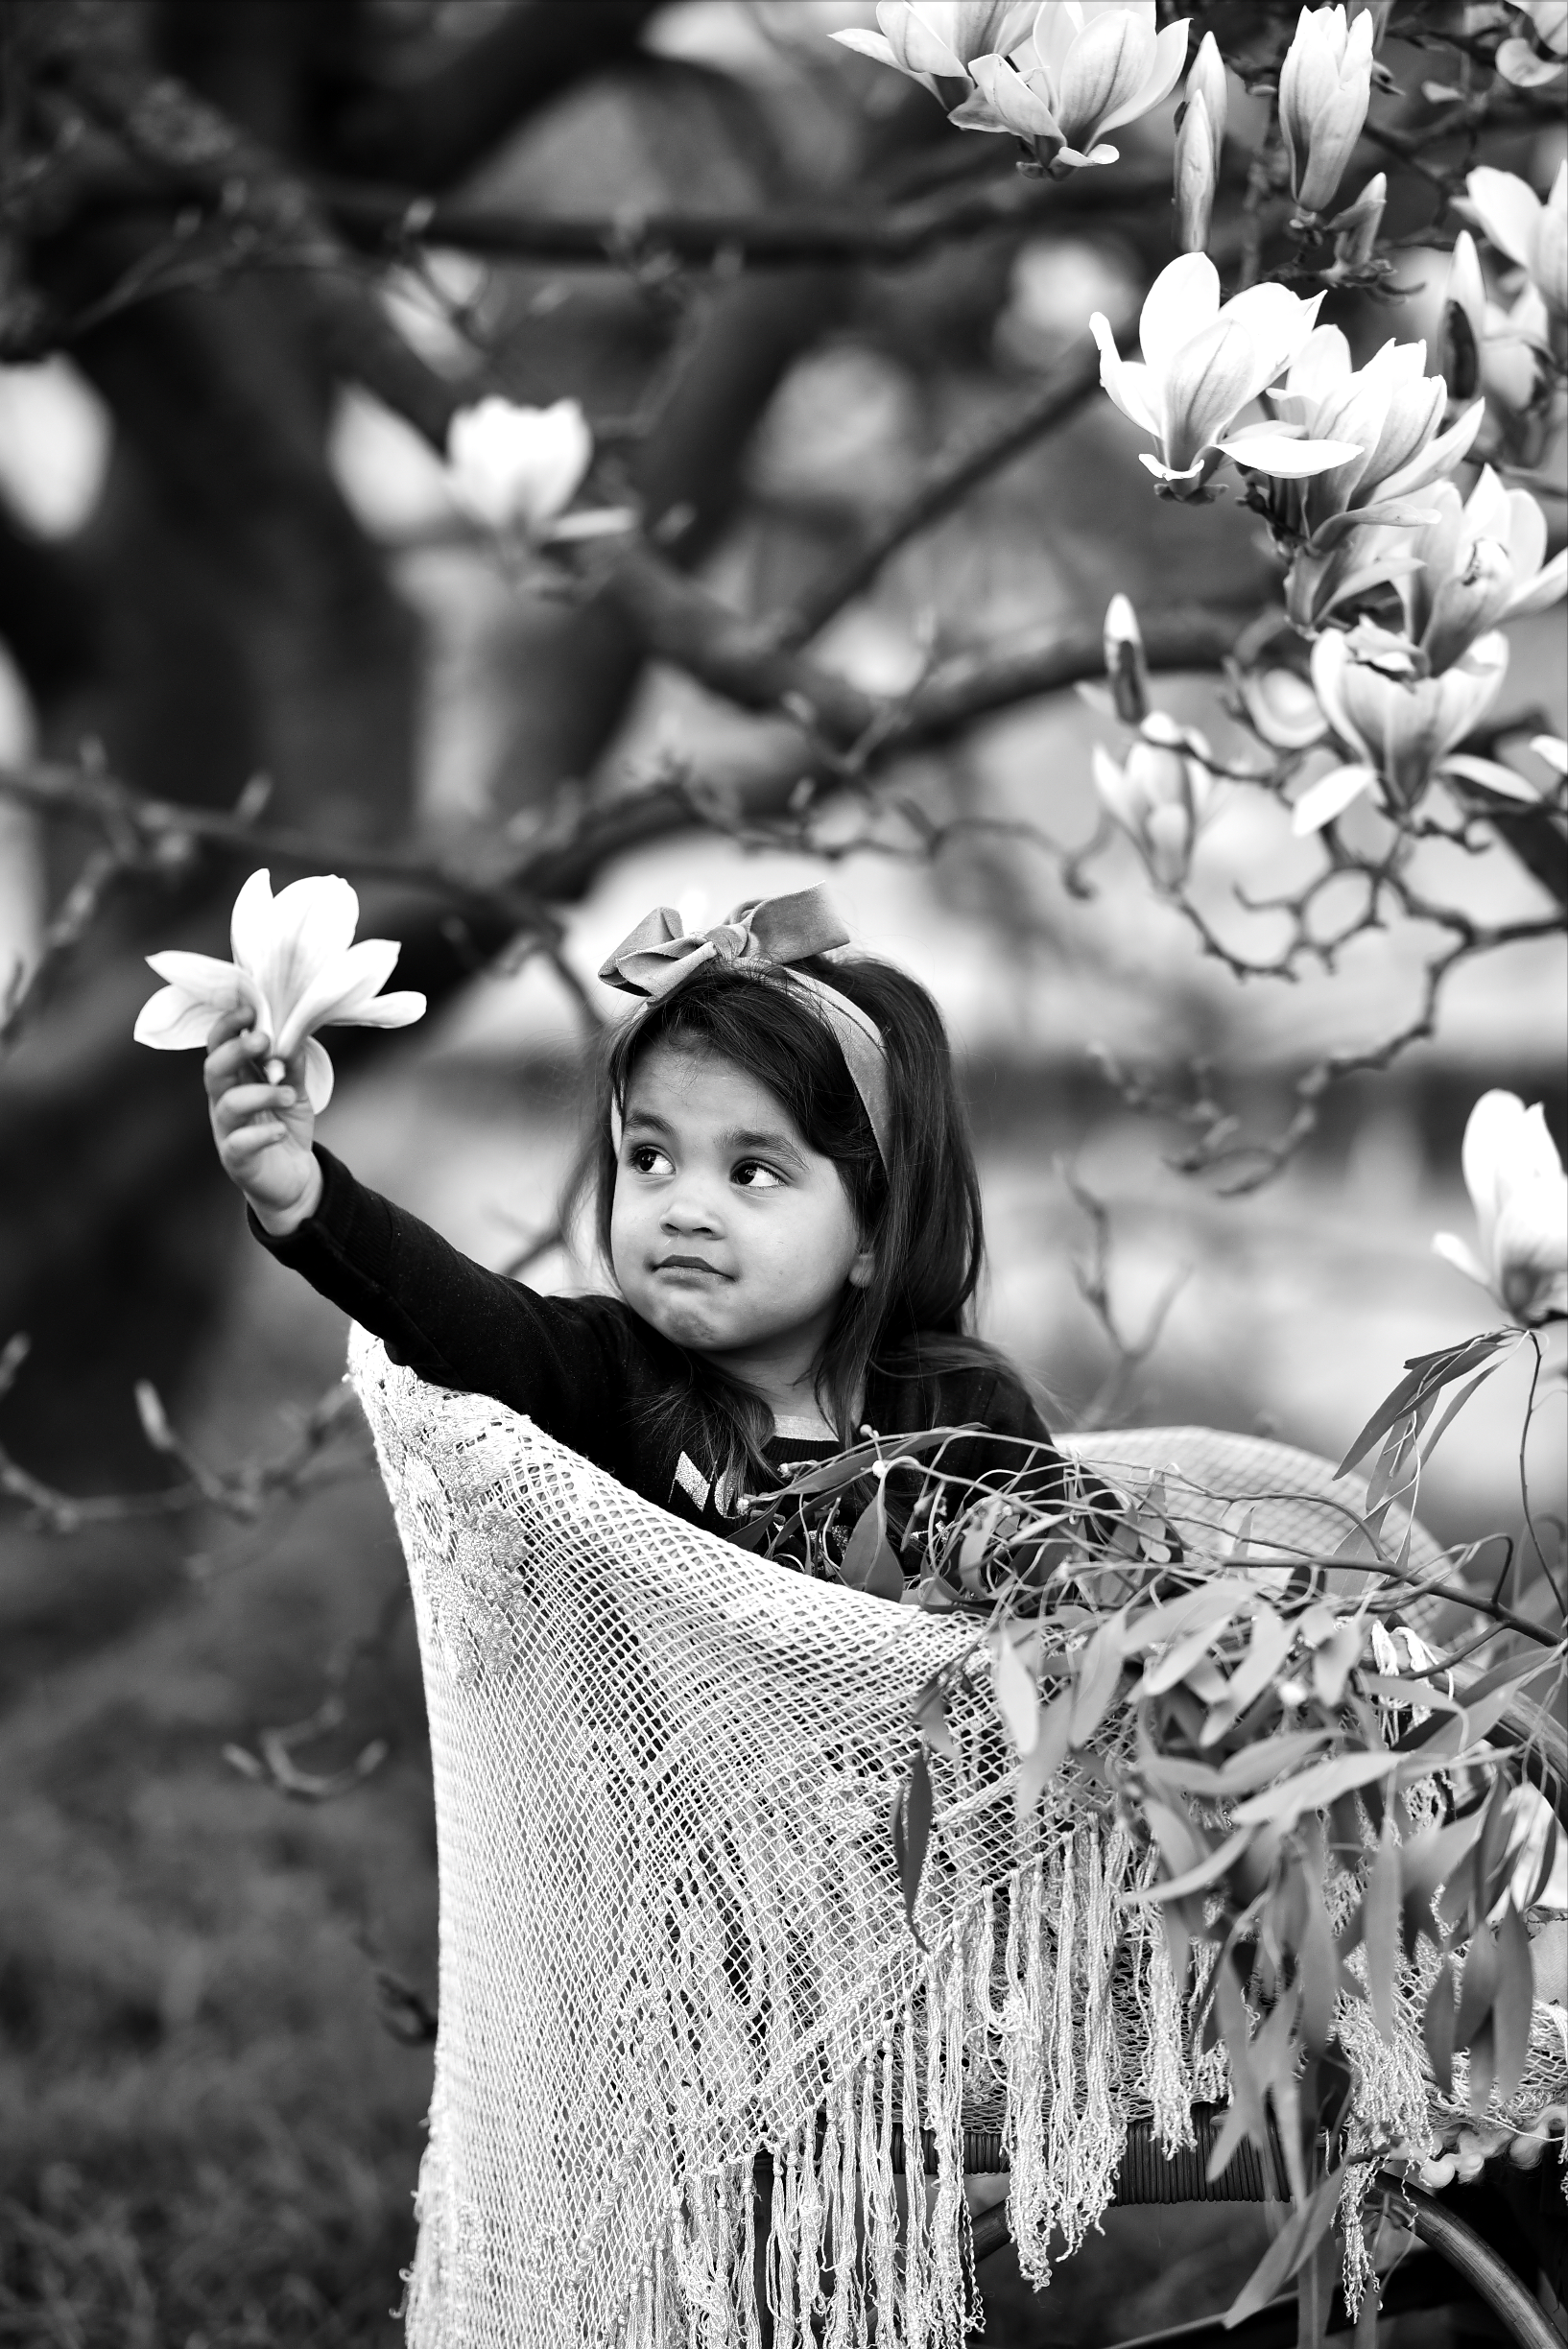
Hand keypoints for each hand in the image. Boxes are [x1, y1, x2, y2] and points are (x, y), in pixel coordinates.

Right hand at [204, 1007, 322, 1234]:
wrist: (293, 1179)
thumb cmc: (286, 1127)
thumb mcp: (294, 1091)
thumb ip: (292, 1064)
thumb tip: (295, 1032)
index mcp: (235, 1079)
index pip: (219, 1046)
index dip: (229, 1026)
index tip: (250, 1009)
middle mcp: (223, 1102)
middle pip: (214, 1069)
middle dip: (236, 1050)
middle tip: (265, 1041)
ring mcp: (227, 1131)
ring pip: (229, 1104)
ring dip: (261, 1093)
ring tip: (289, 1094)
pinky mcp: (236, 1160)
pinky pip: (240, 1143)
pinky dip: (261, 1134)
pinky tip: (280, 1131)